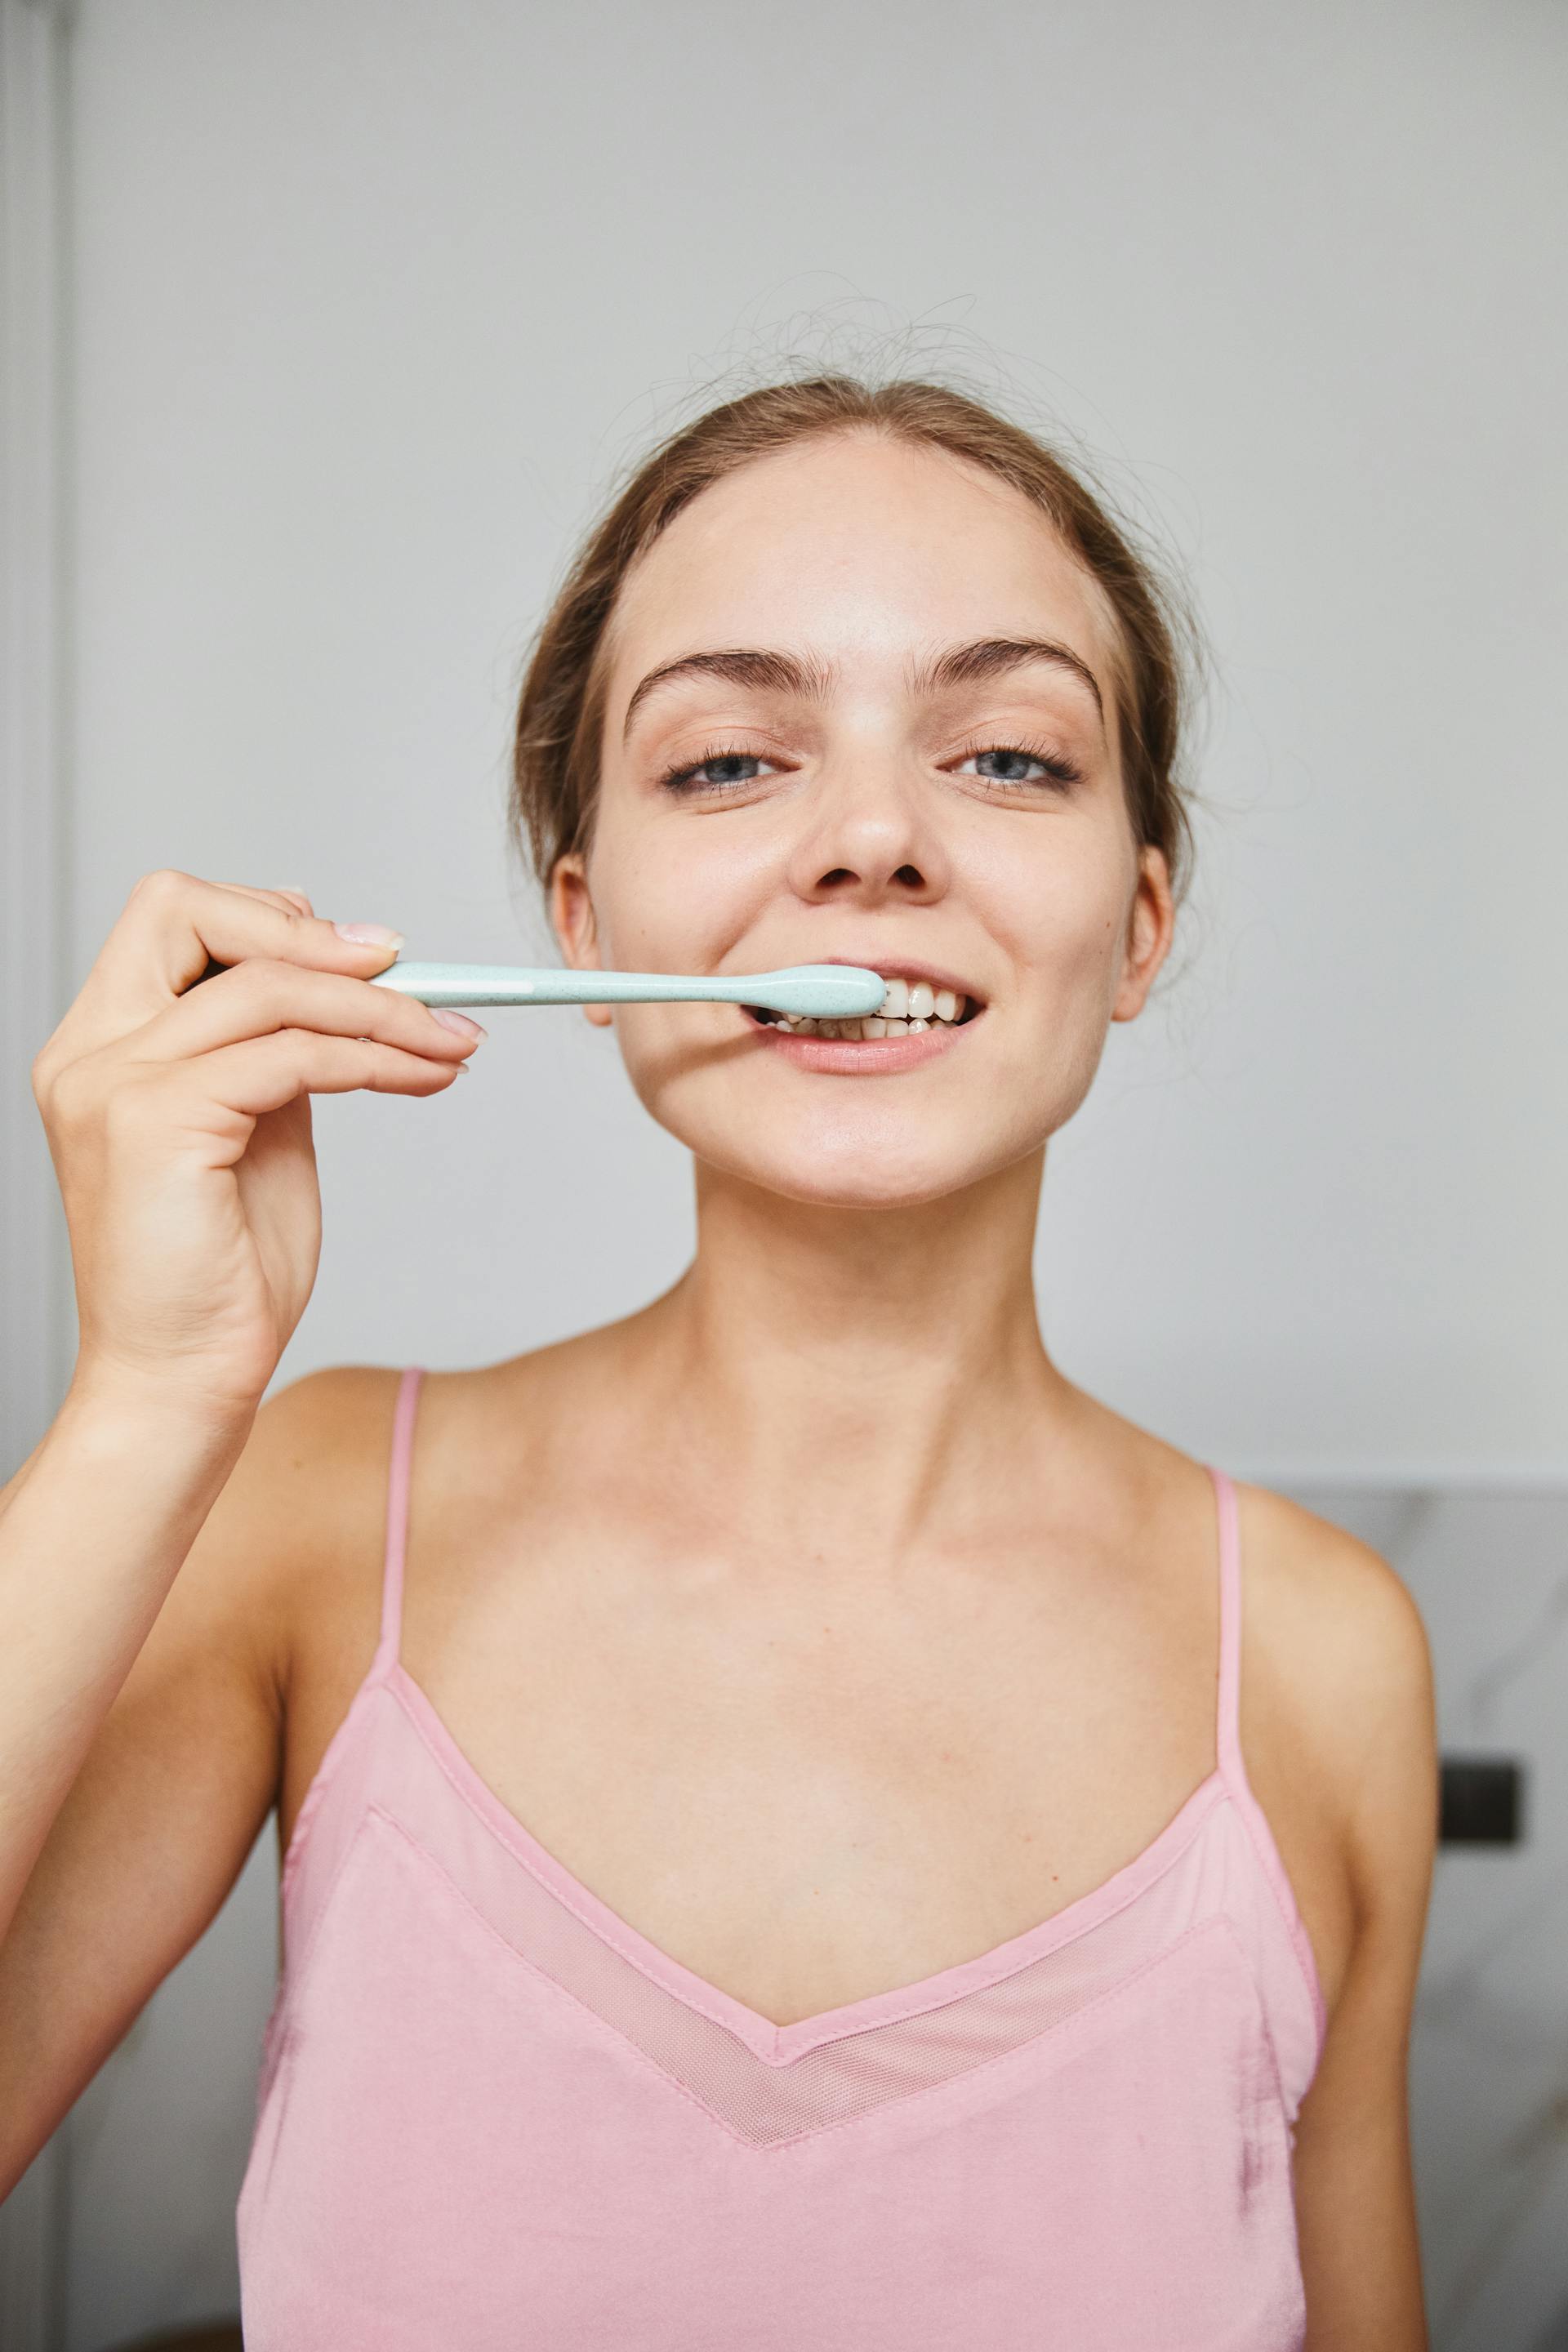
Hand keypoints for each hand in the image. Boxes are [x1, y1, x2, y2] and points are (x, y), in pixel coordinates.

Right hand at [31, 871, 482, 1423]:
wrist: (183, 1378)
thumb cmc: (221, 1271)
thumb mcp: (257, 1129)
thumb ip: (272, 1051)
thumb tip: (332, 978)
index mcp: (101, 1045)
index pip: (171, 916)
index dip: (269, 917)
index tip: (366, 954)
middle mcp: (89, 1052)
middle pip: (184, 907)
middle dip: (309, 932)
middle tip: (407, 972)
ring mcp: (112, 1084)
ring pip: (266, 986)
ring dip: (381, 1005)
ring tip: (450, 1039)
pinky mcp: (156, 1126)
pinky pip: (291, 1056)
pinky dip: (374, 1056)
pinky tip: (424, 1074)